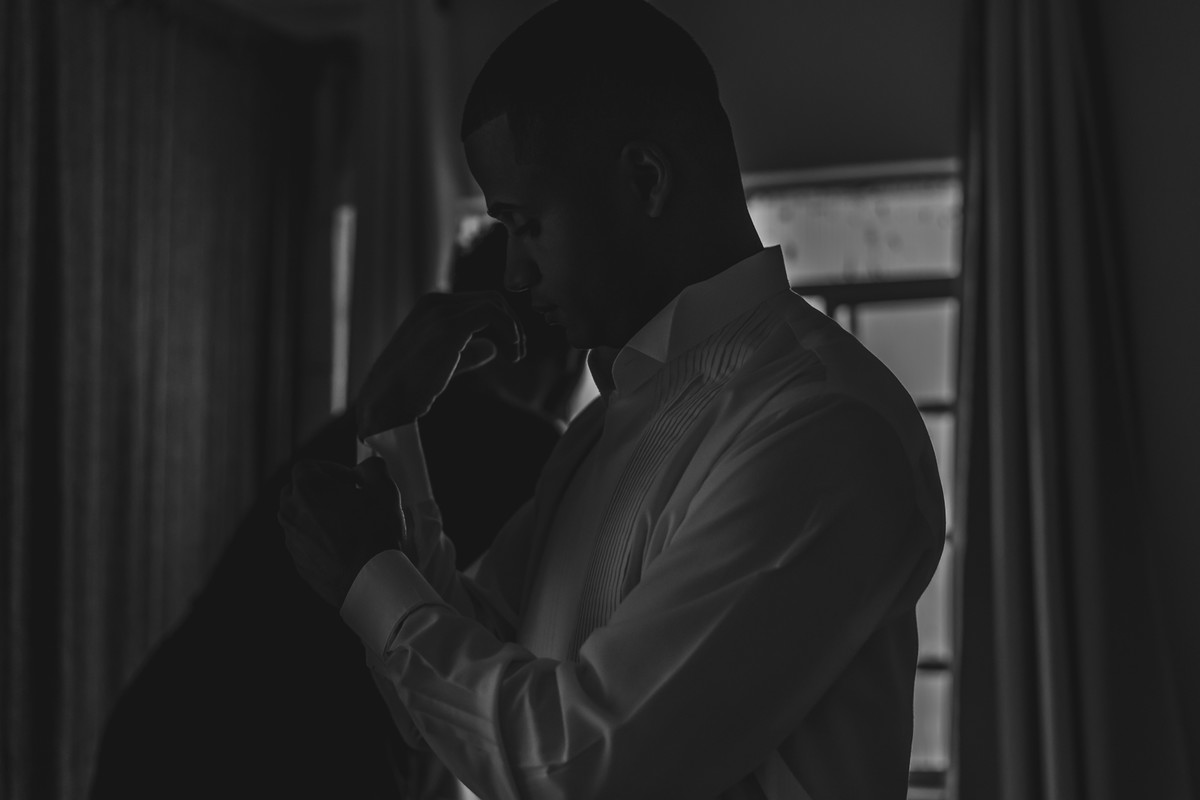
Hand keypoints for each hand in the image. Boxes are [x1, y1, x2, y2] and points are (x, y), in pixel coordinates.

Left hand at [278, 457, 404, 607]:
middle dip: (320, 491)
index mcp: (306, 489)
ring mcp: (292, 538)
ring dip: (318, 514)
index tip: (352, 481)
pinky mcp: (298, 561)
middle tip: (347, 499)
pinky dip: (319, 538)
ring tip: (346, 524)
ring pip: (299, 517)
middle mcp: (291, 512)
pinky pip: (304, 541)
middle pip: (297, 490)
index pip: (309, 466)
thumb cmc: (375, 533)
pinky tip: (343, 545)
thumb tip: (368, 468)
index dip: (332, 469)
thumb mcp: (384, 490)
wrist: (368, 579)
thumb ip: (373, 468)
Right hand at [355, 291, 525, 438]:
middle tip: (519, 352)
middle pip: (491, 299)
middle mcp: (435, 302)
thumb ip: (466, 352)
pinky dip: (510, 330)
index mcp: (430, 306)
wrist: (386, 401)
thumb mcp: (442, 363)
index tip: (512, 350)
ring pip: (495, 304)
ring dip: (514, 329)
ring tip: (517, 356)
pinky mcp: (449, 326)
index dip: (503, 322)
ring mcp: (441, 311)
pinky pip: (492, 314)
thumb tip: (491, 348)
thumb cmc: (409, 387)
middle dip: (512, 323)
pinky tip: (512, 353)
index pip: (479, 302)